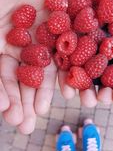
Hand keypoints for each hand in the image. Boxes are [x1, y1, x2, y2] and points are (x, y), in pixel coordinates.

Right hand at [0, 0, 69, 133]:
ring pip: (43, 69)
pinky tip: (65, 91)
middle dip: (21, 101)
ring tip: (40, 113)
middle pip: (22, 77)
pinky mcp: (64, 25)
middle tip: (24, 125)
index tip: (7, 114)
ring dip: (41, 92)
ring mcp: (43, 35)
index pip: (1, 74)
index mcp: (0, 41)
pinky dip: (66, 72)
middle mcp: (21, 42)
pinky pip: (67, 52)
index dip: (4, 94)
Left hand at [59, 0, 112, 105]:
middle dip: (99, 90)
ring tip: (76, 95)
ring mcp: (88, 34)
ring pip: (82, 65)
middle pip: (103, 73)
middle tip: (94, 101)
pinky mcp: (69, 23)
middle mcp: (108, 42)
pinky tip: (60, 76)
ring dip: (78, 82)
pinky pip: (64, 46)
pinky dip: (62, 62)